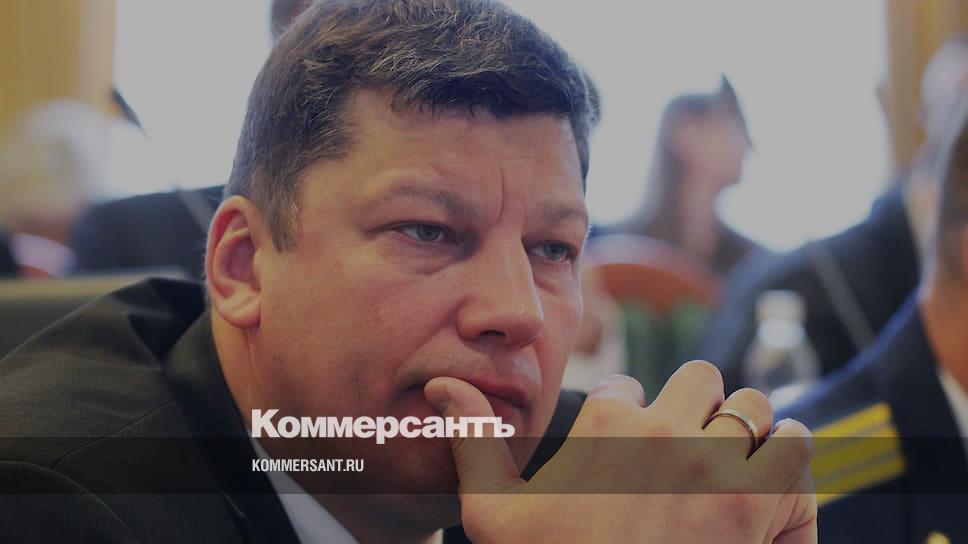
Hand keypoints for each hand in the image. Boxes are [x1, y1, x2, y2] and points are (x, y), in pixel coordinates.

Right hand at [425, 361, 815, 543]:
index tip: (619, 458)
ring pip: (751, 402)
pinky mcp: (761, 500)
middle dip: (691, 406)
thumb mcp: (493, 514)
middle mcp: (662, 431)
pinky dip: (786, 456)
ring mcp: (717, 462)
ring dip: (743, 428)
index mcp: (602, 425)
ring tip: (726, 466)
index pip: (623, 386)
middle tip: (682, 451)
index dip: (619, 417)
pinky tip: (763, 485)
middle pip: (698, 376)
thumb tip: (443, 384)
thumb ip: (472, 441)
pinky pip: (795, 441)